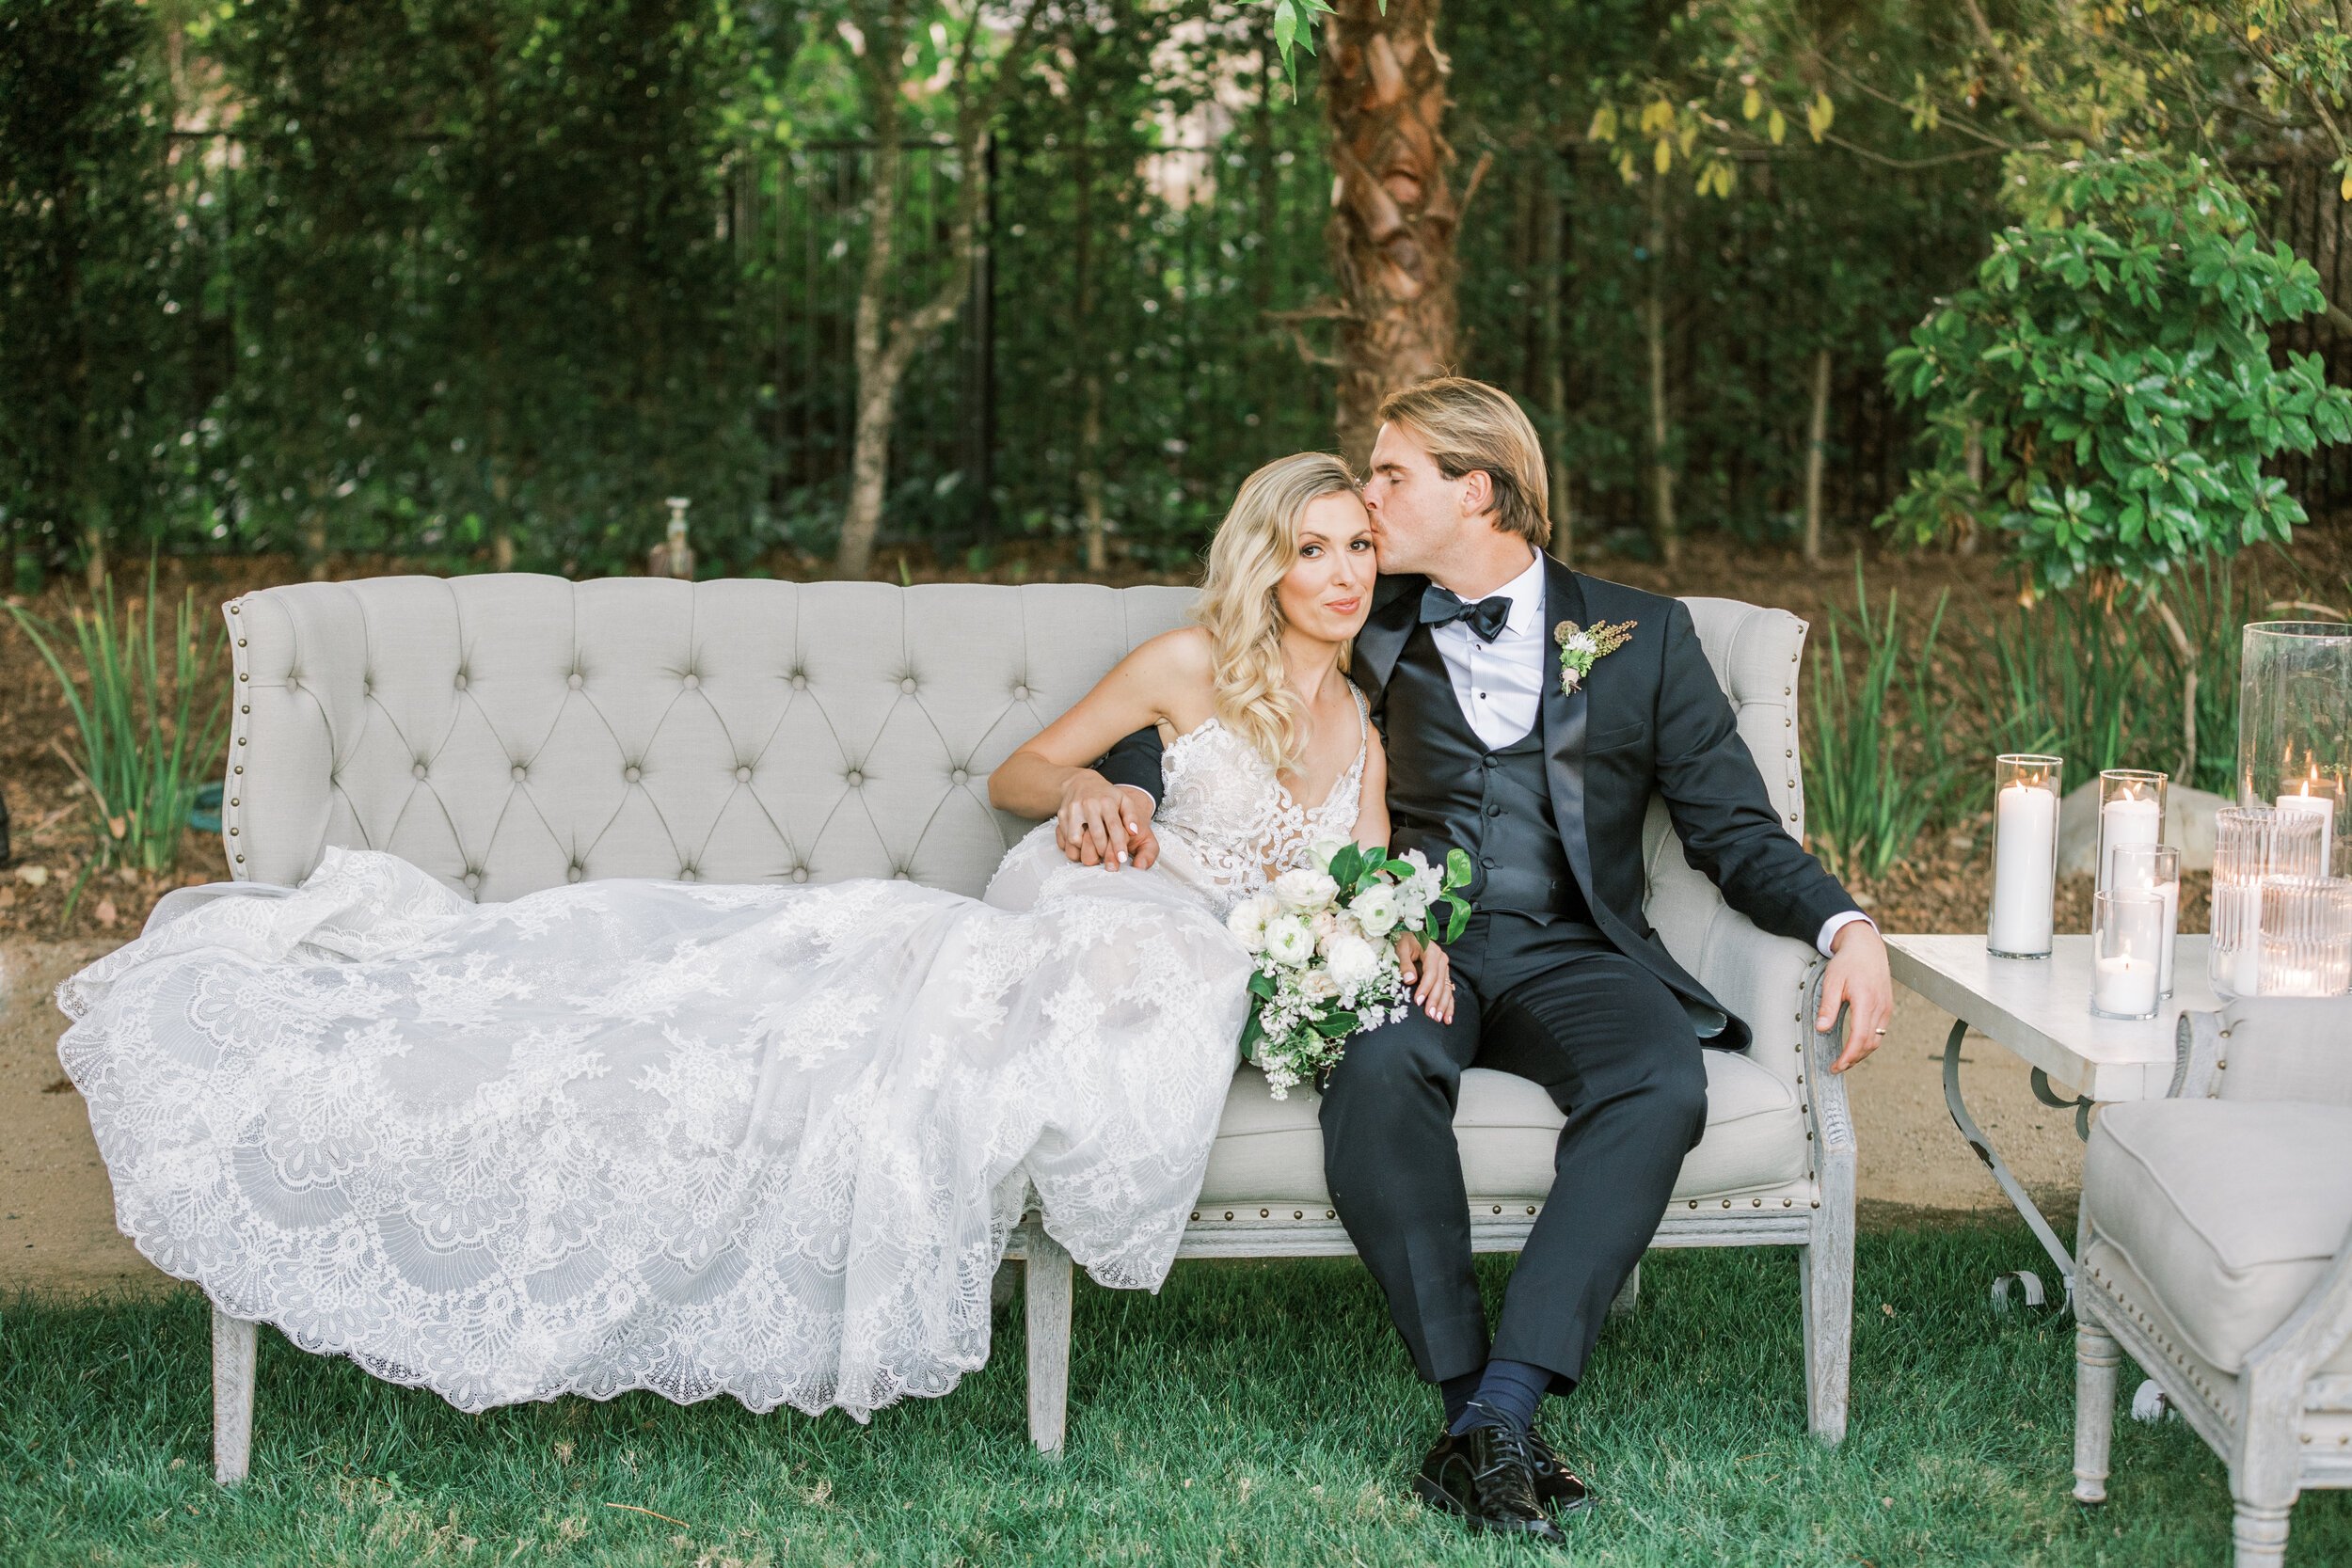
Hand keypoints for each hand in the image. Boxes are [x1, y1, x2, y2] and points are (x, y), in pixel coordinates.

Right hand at [1054, 774, 1159, 871]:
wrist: (1080, 782)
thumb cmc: (1106, 795)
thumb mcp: (1124, 800)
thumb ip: (1131, 816)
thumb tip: (1134, 832)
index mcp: (1106, 801)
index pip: (1113, 825)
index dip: (1118, 844)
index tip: (1122, 859)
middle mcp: (1088, 804)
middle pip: (1094, 835)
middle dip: (1102, 851)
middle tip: (1108, 860)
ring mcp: (1072, 810)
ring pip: (1075, 839)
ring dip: (1084, 851)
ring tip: (1093, 853)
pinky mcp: (1061, 815)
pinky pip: (1064, 838)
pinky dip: (1072, 847)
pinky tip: (1081, 848)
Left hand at [1395, 931, 1454, 1023]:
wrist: (1408, 934)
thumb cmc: (1403, 940)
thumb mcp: (1400, 948)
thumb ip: (1405, 963)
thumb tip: (1410, 980)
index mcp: (1432, 952)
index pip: (1431, 973)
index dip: (1425, 988)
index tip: (1418, 1001)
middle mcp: (1442, 960)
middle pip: (1440, 983)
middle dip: (1435, 1000)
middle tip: (1430, 1015)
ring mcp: (1444, 968)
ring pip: (1446, 989)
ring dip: (1443, 1005)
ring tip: (1438, 1019)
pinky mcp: (1443, 975)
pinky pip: (1448, 991)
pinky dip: (1448, 1005)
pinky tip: (1448, 1018)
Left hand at [1817, 919, 1892, 1072]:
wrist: (1866, 947)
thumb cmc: (1848, 962)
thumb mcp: (1832, 981)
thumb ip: (1827, 1006)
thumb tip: (1821, 1028)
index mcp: (1866, 1001)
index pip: (1859, 1037)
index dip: (1848, 1056)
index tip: (1836, 1066)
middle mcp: (1880, 1007)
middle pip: (1870, 1043)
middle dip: (1854, 1059)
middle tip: (1837, 1066)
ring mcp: (1886, 1008)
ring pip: (1877, 1040)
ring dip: (1862, 1053)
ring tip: (1845, 1059)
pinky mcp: (1887, 1007)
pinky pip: (1880, 1032)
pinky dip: (1868, 1043)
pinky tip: (1856, 1045)